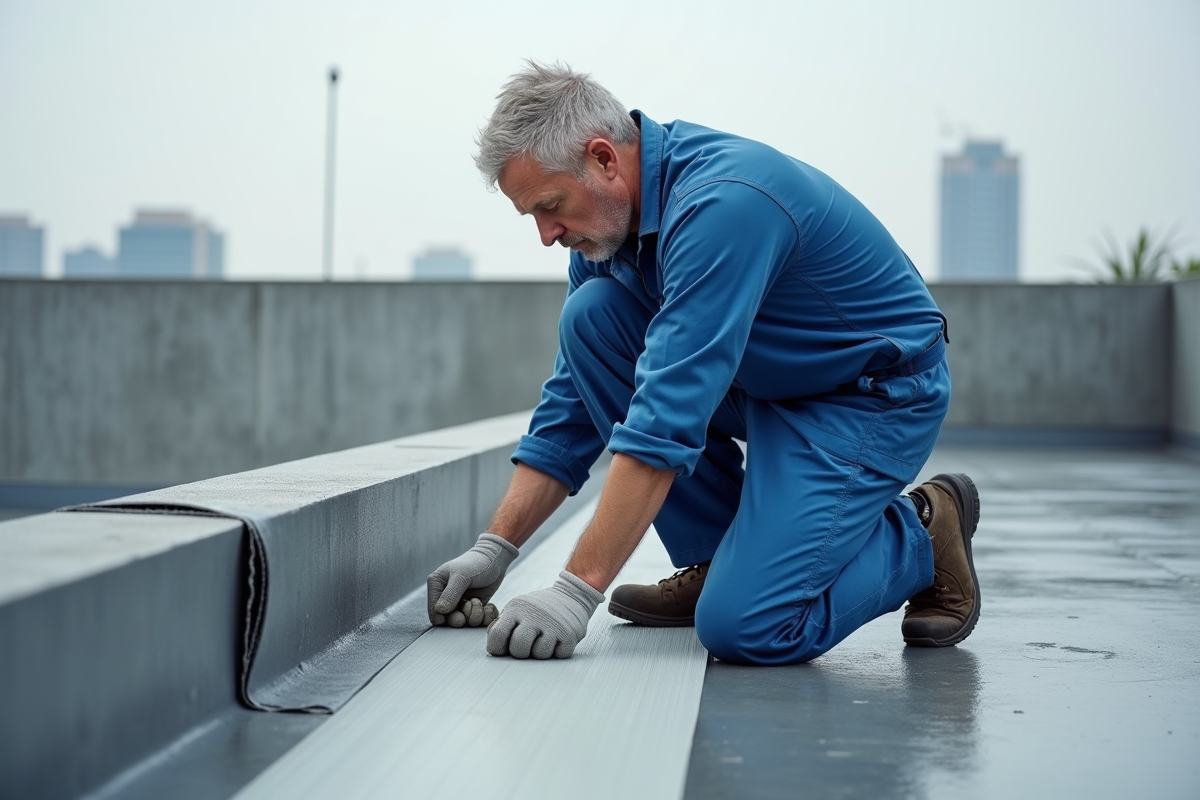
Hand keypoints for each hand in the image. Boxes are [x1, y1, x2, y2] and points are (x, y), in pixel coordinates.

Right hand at [427, 533, 518, 624]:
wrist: (495, 560)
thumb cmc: (476, 563)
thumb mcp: (462, 576)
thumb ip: (450, 593)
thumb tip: (439, 610)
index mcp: (437, 585)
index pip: (434, 611)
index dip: (444, 618)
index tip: (459, 616)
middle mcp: (446, 596)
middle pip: (448, 620)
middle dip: (461, 618)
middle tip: (472, 606)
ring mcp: (460, 602)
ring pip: (463, 622)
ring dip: (474, 617)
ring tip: (479, 602)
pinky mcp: (473, 607)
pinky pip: (476, 621)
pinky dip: (484, 618)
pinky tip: (488, 606)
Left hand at [486, 571, 603, 658]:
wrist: (570, 594)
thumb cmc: (538, 608)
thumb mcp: (516, 609)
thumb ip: (502, 625)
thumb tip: (493, 646)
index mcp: (516, 609)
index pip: (498, 635)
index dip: (497, 648)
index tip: (504, 649)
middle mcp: (534, 615)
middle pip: (519, 649)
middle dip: (521, 653)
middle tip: (526, 646)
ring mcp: (552, 624)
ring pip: (539, 655)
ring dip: (540, 653)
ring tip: (543, 640)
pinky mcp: (569, 634)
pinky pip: (558, 655)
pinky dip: (557, 652)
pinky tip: (556, 640)